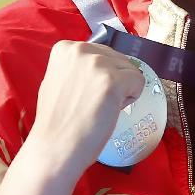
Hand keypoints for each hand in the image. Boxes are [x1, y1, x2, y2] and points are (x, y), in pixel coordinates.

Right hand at [25, 41, 144, 178]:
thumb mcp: (60, 79)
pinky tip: (113, 109)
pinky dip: (132, 97)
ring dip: (123, 90)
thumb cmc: (58, 121)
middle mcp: (81, 50)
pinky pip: (139, 81)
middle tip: (95, 102)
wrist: (55, 146)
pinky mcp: (112, 81)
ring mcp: (97, 64)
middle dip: (114, 81)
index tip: (87, 93)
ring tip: (102, 107)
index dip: (101, 76)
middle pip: (119, 60)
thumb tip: (103, 66)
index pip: (103, 53)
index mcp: (66, 48)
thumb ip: (79, 68)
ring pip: (131, 70)